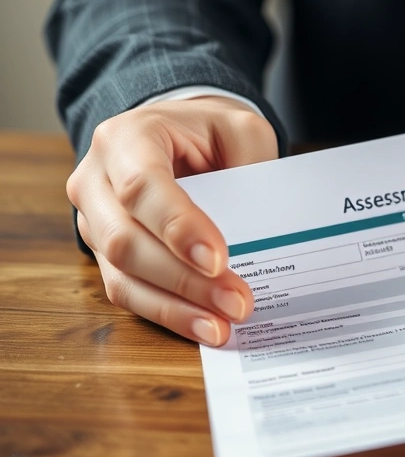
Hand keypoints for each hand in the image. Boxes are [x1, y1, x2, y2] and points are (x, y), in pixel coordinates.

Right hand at [67, 97, 277, 344]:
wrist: (178, 137)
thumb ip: (250, 165)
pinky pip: (126, 292)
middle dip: (184, 279)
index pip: (141, 186)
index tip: (217, 261)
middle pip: (126, 239)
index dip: (177, 227)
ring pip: (122, 274)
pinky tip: (203, 327)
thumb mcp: (240, 129)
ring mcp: (94, 221)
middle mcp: (96, 180)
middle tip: (237, 302)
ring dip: (175, 306)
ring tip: (222, 326)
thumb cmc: (209, 134)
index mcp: (126, 138)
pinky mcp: (103, 254)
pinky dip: (166, 314)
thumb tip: (259, 230)